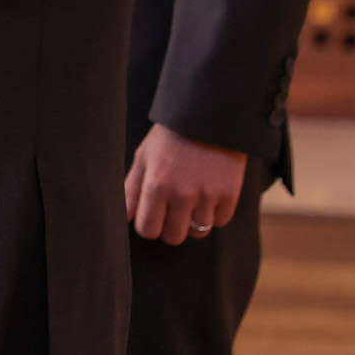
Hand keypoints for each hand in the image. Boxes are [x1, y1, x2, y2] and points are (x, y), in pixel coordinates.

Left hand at [124, 123, 247, 244]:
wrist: (208, 117)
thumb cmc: (170, 138)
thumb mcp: (144, 157)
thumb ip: (132, 189)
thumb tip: (125, 217)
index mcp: (156, 184)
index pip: (147, 229)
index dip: (148, 225)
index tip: (152, 215)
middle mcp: (182, 194)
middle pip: (173, 237)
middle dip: (170, 227)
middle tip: (172, 211)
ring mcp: (208, 195)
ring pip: (198, 232)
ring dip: (194, 220)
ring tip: (192, 199)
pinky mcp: (230, 194)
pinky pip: (220, 221)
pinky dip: (215, 213)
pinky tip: (209, 194)